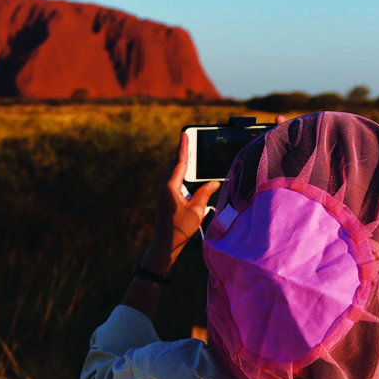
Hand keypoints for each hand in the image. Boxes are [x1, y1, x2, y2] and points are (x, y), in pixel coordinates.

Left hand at [145, 133, 220, 274]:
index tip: (185, 133)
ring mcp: (163, 192)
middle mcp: (164, 187)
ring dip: (183, 163)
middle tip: (190, 138)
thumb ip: (205, 193)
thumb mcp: (197, 211)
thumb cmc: (180, 229)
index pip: (180, 162)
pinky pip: (174, 180)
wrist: (164, 244)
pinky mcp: (165, 198)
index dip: (184, 147)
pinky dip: (182, 174)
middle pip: (176, 165)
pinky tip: (189, 173)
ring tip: (192, 152)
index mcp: (170, 187)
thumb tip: (214, 182)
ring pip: (174, 173)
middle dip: (184, 152)